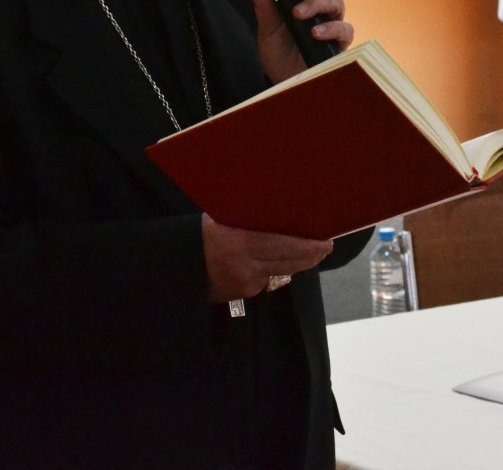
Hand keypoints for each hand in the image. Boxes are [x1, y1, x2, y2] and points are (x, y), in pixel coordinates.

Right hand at [201, 214, 332, 302]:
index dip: (308, 246)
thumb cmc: (198, 237)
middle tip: (326, 247)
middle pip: (289, 263)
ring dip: (299, 263)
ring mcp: (246, 284)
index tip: (326, 242)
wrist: (176, 270)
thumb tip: (274, 209)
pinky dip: (277, 270)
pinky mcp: (244, 294)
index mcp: (239, 243)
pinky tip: (284, 261)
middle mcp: (246, 267)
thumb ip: (245, 219)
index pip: (284, 246)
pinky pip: (268, 279)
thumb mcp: (218, 220)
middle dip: (311, 256)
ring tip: (313, 253)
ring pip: (282, 273)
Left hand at [249, 0, 353, 83]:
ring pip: (335, 0)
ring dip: (316, 3)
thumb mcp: (266, 29)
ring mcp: (332, 22)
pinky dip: (331, 29)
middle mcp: (321, 5)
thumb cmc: (279, 51)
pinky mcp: (340, 42)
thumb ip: (264, 8)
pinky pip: (344, 29)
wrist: (285, 81)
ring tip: (298, 14)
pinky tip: (316, 33)